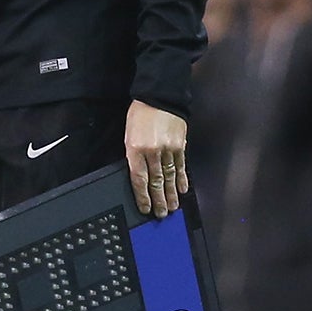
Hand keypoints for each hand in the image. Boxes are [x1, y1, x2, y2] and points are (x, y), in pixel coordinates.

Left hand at [125, 101, 188, 216]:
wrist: (159, 96)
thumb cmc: (140, 114)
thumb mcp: (128, 135)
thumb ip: (133, 155)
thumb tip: (139, 176)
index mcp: (136, 149)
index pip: (139, 179)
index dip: (143, 196)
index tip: (146, 208)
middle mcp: (153, 151)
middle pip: (156, 182)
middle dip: (159, 200)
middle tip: (162, 214)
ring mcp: (168, 149)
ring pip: (170, 177)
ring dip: (172, 194)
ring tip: (173, 207)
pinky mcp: (180, 145)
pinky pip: (181, 166)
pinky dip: (182, 179)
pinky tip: (183, 189)